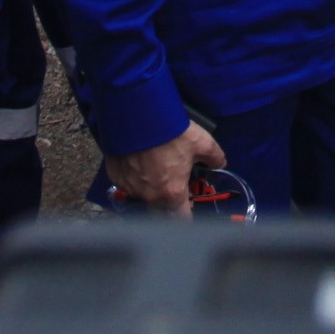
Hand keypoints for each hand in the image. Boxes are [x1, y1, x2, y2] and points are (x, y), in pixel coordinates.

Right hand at [109, 121, 225, 214]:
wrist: (136, 114)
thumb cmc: (170, 131)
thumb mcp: (202, 142)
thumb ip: (214, 157)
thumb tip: (219, 163)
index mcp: (172, 193)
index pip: (182, 219)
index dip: (188, 215)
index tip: (190, 207)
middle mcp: (149, 196)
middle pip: (160, 212)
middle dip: (169, 203)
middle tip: (174, 186)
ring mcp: (130, 187)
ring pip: (142, 196)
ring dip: (150, 189)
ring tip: (155, 168)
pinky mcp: (115, 176)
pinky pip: (127, 183)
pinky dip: (134, 177)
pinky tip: (138, 161)